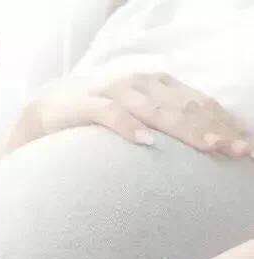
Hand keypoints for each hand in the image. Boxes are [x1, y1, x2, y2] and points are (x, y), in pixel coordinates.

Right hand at [12, 72, 252, 156]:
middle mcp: (138, 83)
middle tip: (235, 151)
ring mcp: (112, 92)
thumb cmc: (98, 120)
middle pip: (183, 107)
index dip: (223, 123)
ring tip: (208, 147)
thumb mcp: (137, 118)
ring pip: (154, 109)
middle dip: (213, 129)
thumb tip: (204, 144)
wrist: (47, 111)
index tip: (243, 148)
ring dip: (183, 129)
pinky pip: (110, 115)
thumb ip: (165, 124)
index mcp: (155, 85)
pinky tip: (147, 143)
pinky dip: (129, 127)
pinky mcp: (86, 104)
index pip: (198, 103)